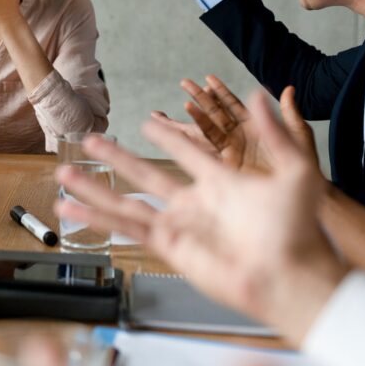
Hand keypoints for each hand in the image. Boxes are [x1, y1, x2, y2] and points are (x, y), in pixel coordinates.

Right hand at [55, 92, 346, 344]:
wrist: (290, 272)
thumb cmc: (299, 230)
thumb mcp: (296, 171)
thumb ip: (278, 132)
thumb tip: (265, 93)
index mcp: (222, 182)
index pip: (189, 151)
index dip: (170, 135)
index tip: (150, 121)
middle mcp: (195, 203)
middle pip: (145, 174)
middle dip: (117, 157)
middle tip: (91, 140)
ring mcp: (178, 224)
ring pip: (125, 201)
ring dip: (94, 187)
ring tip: (65, 171)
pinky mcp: (167, 244)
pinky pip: (125, 227)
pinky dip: (95, 218)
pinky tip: (70, 208)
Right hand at [175, 76, 318, 174]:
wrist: (299, 193)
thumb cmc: (304, 165)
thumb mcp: (299, 135)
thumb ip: (290, 113)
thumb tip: (289, 89)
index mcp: (256, 124)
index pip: (234, 104)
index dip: (221, 91)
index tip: (208, 78)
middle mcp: (241, 135)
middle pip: (217, 111)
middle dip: (201, 97)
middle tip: (185, 83)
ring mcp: (233, 148)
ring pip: (209, 126)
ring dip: (195, 113)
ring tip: (185, 100)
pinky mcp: (227, 162)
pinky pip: (209, 144)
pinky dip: (198, 131)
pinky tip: (186, 122)